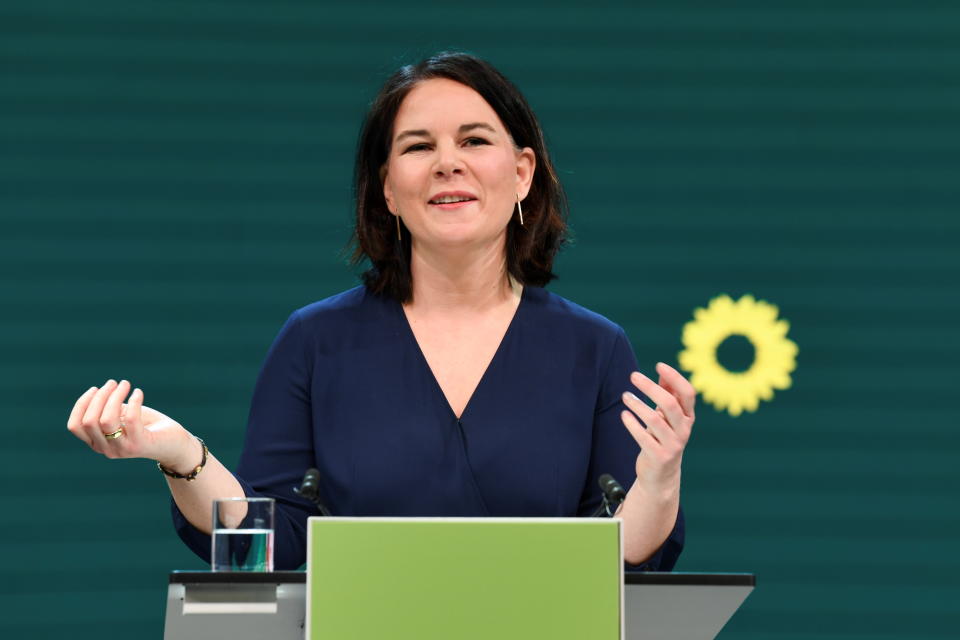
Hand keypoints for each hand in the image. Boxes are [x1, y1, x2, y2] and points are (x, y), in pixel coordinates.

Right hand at [66, 379, 194, 469]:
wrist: (173, 443)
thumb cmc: (146, 426)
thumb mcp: (122, 416)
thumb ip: (107, 409)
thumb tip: (98, 392)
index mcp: (96, 442)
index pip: (75, 426)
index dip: (82, 404)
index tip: (95, 388)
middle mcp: (105, 449)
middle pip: (89, 421)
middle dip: (100, 397)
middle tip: (114, 383)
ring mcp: (121, 449)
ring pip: (106, 421)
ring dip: (114, 397)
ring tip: (125, 384)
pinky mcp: (139, 445)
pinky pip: (131, 419)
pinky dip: (134, 401)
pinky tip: (138, 392)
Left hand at [620, 362, 695, 491]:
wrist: (661, 475)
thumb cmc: (662, 438)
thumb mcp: (667, 417)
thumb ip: (667, 395)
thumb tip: (663, 372)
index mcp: (687, 417)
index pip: (688, 393)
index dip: (675, 377)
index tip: (659, 365)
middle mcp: (683, 430)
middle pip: (669, 403)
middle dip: (650, 387)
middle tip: (633, 376)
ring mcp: (673, 444)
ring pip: (655, 420)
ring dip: (638, 405)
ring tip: (625, 396)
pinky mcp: (659, 456)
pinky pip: (643, 437)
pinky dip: (632, 424)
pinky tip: (624, 414)